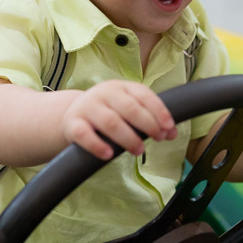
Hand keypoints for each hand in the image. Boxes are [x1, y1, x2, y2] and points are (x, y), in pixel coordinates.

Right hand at [62, 80, 177, 159]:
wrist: (71, 114)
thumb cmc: (107, 112)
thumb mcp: (126, 108)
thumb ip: (149, 118)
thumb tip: (172, 133)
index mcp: (121, 87)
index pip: (143, 95)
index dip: (159, 111)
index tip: (169, 127)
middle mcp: (104, 93)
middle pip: (129, 108)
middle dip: (148, 124)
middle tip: (158, 138)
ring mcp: (87, 107)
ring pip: (110, 122)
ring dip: (128, 137)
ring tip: (139, 150)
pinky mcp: (72, 124)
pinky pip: (84, 135)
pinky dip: (97, 145)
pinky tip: (109, 155)